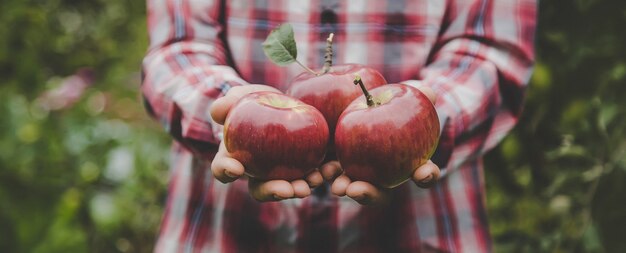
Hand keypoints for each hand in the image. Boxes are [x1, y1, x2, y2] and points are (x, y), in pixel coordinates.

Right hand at [209, 85, 323, 200]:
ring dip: (301, 187)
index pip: (224, 169)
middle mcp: (257, 173)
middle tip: (287, 189)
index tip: (235, 168)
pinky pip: (314, 174)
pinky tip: (332, 169)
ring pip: (290, 187)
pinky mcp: (306, 166)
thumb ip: (227, 103)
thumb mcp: (239, 98)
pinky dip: (324, 173)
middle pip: (262, 188)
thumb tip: (218, 109)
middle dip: (274, 191)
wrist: (279, 103)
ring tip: (313, 182)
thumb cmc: (253, 103)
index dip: (226, 171)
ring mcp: (282, 173)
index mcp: (234, 159)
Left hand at [322, 85, 440, 204]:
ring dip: (347, 188)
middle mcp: (387, 175)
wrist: (370, 103)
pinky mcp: (341, 165)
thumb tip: (430, 91)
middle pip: (381, 192)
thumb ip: (421, 94)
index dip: (426, 175)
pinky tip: (318, 173)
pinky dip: (327, 176)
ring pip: (356, 187)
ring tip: (338, 187)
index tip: (423, 173)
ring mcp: (363, 173)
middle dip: (370, 194)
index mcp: (411, 163)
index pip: (424, 174)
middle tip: (357, 189)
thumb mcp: (409, 95)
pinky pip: (334, 174)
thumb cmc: (396, 102)